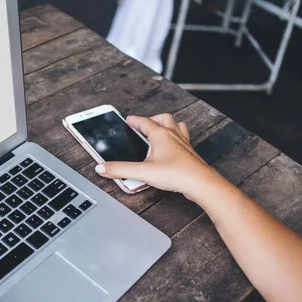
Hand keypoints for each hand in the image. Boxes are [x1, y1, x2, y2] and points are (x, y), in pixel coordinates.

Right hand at [95, 114, 218, 201]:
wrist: (199, 182)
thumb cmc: (175, 173)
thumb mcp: (142, 172)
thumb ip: (120, 169)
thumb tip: (102, 167)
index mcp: (160, 134)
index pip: (144, 122)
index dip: (135, 120)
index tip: (129, 120)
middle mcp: (173, 135)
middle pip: (164, 119)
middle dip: (153, 120)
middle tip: (145, 125)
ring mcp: (184, 143)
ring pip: (177, 126)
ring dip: (168, 126)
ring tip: (160, 132)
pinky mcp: (190, 153)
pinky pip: (183, 139)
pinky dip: (176, 139)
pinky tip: (172, 149)